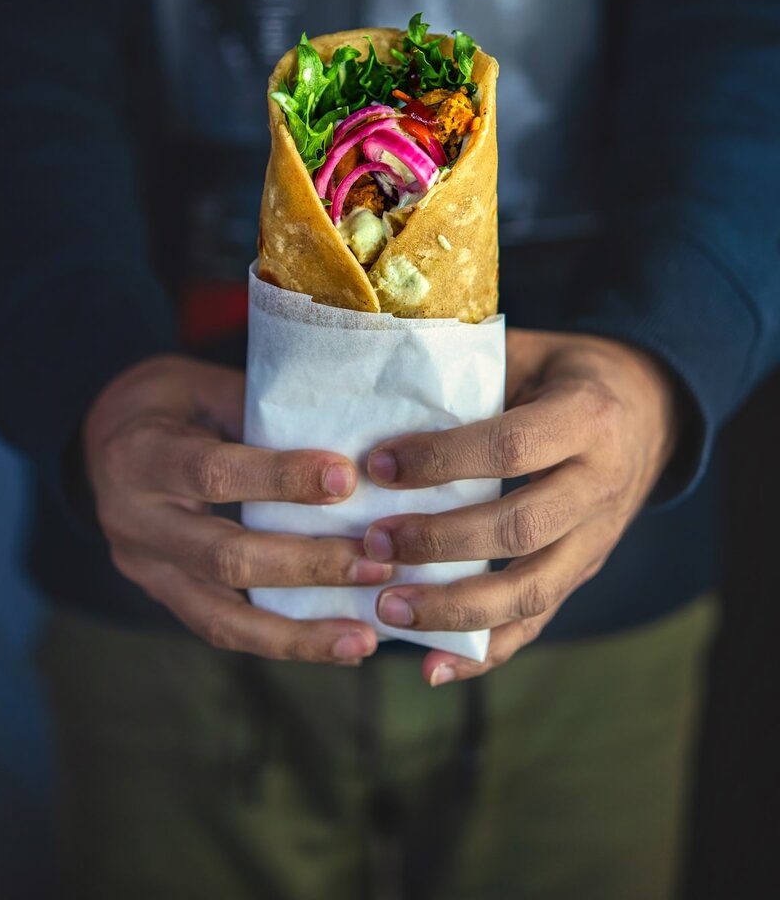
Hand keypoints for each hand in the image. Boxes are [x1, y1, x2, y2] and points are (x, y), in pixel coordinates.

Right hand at [85, 355, 386, 663]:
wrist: (101, 440)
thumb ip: (259, 413)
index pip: (212, 473)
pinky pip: (222, 629)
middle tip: (376, 565)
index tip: (346, 480)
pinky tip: (337, 646)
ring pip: (222, 616)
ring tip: (364, 637)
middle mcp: (134, 522)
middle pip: (223, 557)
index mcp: (141, 456)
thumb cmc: (169, 403)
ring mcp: (145, 568)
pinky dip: (282, 641)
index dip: (280, 479)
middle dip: (306, 565)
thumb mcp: (203, 386)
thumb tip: (344, 442)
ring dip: (299, 631)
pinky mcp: (162, 596)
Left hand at [362, 330, 681, 684]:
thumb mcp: (530, 354)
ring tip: (389, 609)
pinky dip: (486, 652)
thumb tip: (380, 395)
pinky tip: (435, 668)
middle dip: (440, 542)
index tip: (380, 466)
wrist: (649, 409)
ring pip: (533, 590)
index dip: (442, 461)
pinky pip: (539, 620)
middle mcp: (600, 484)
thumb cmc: (567, 374)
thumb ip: (472, 376)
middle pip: (520, 528)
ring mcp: (598, 538)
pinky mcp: (586, 571)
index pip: (511, 448)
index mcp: (586, 418)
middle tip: (372, 543)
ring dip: (456, 608)